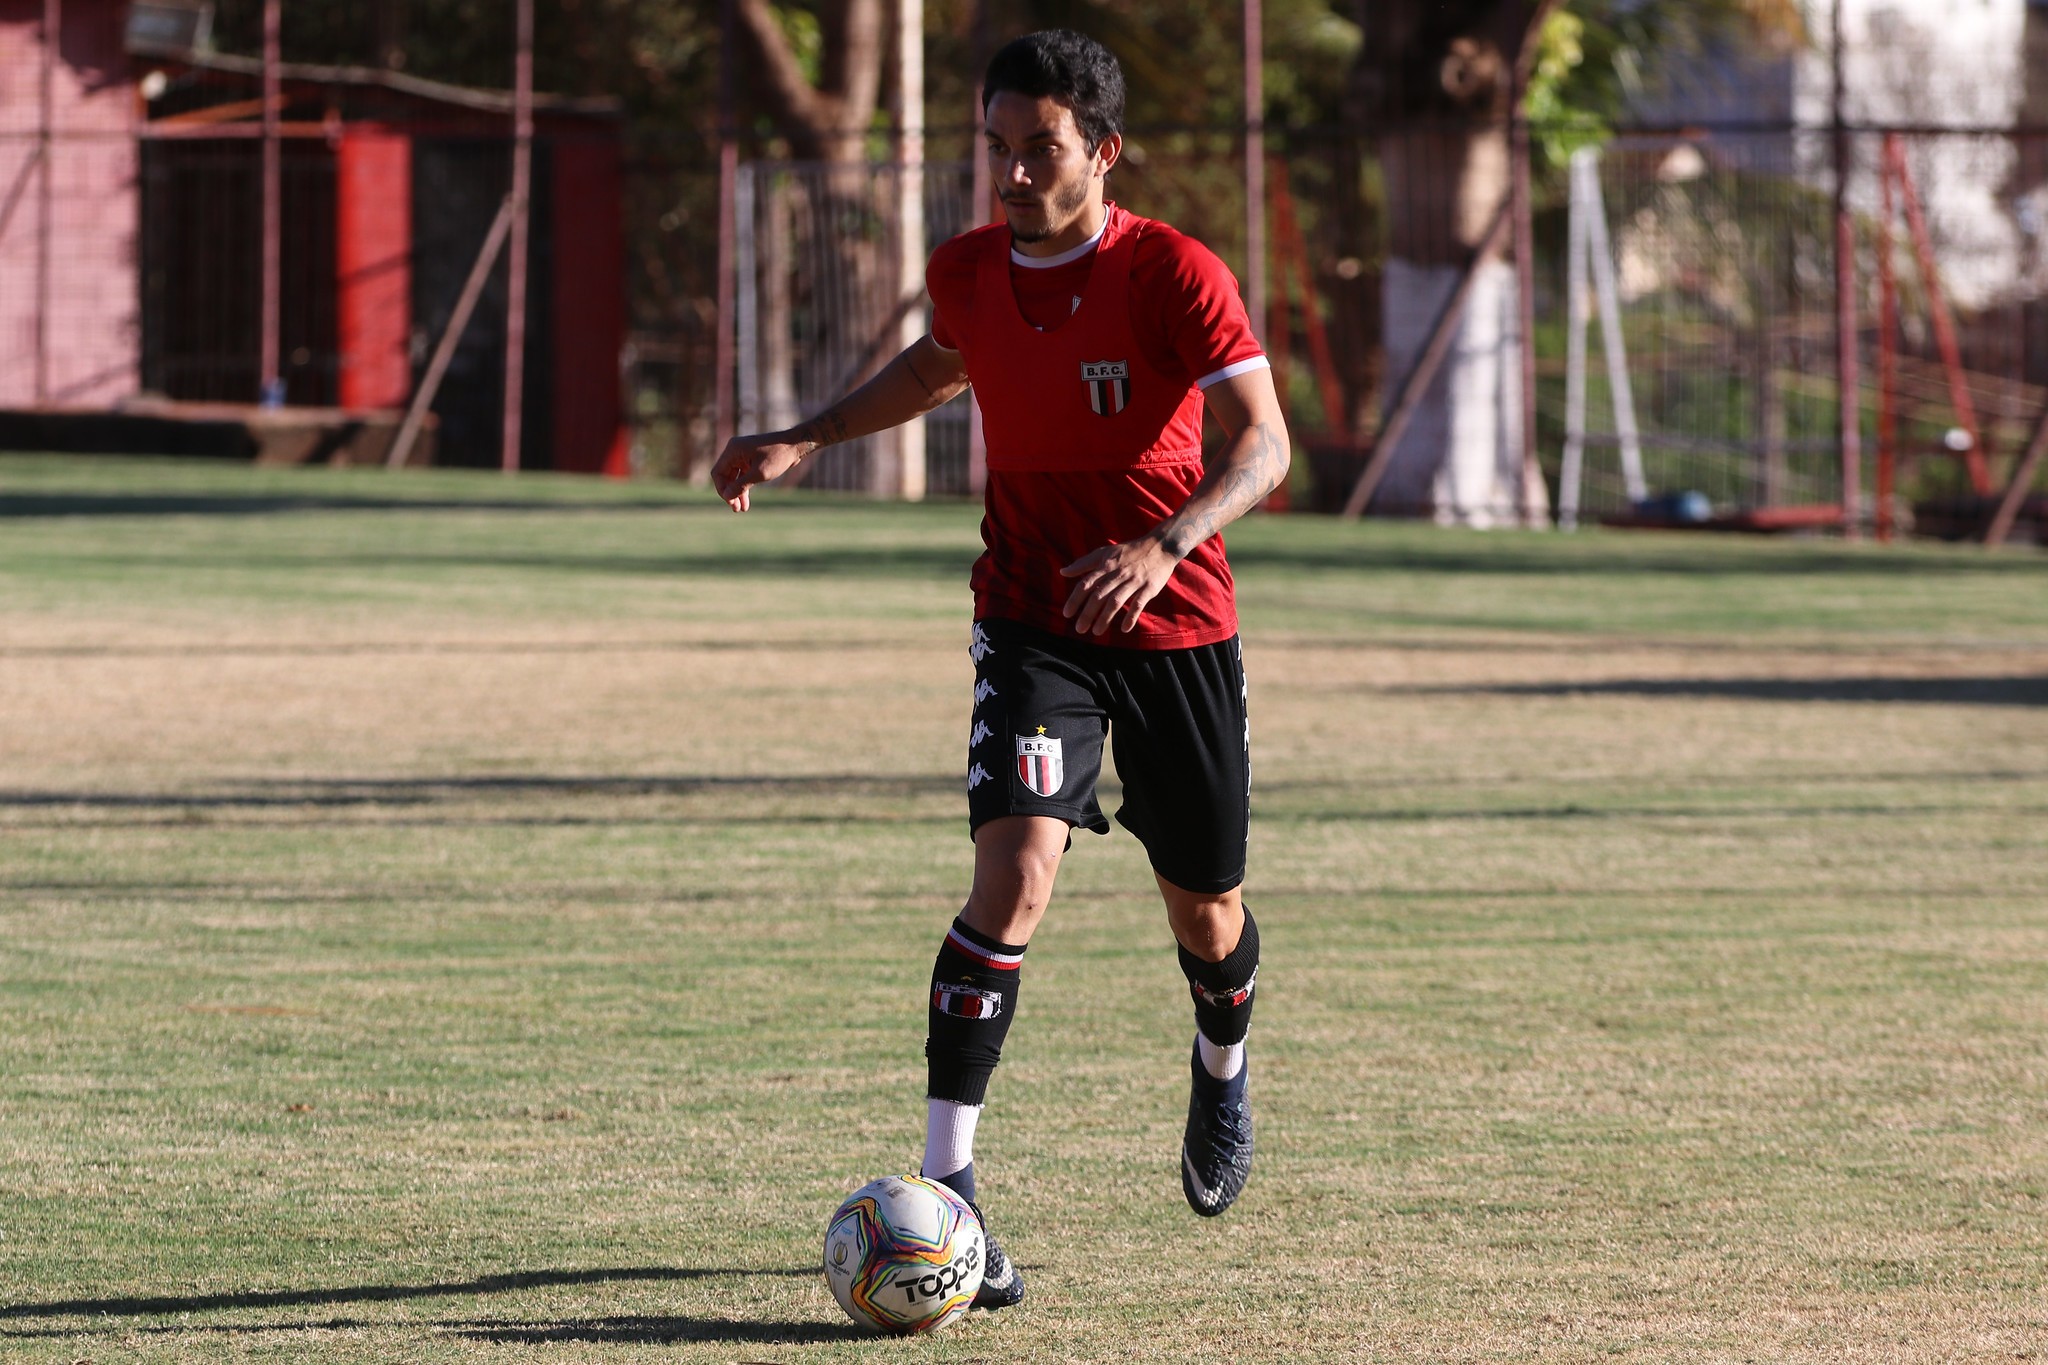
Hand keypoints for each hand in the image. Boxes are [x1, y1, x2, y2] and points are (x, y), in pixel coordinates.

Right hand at [712, 434, 808, 511]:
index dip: (722, 489)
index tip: (730, 502)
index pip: (718, 472)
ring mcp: (743, 455)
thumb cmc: (778, 456)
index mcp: (733, 450)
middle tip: (736, 509)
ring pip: (734, 478)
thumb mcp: (759, 473)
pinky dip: (744, 488)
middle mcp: (735, 451)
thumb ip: (741, 485)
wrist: (795, 445)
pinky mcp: (751, 460)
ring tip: (741, 509)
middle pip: (725, 476)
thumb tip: (727, 496)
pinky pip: (743, 476)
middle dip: (730, 493)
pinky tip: (746, 502)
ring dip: (737, 493)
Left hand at [1059, 535, 1179, 634]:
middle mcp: (1118, 574)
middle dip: (1088, 613)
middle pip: (1099, 595)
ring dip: (1105, 618)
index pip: (1086, 584)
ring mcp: (1134, 581)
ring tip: (1096, 632)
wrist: (1160, 546)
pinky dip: (1131, 617)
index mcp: (1106, 565)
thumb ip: (1084, 563)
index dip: (1075, 599)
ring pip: (1116, 601)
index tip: (1067, 613)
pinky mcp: (1149, 588)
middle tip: (1079, 629)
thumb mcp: (1105, 552)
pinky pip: (1138, 604)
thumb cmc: (1129, 551)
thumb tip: (1063, 572)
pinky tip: (1124, 629)